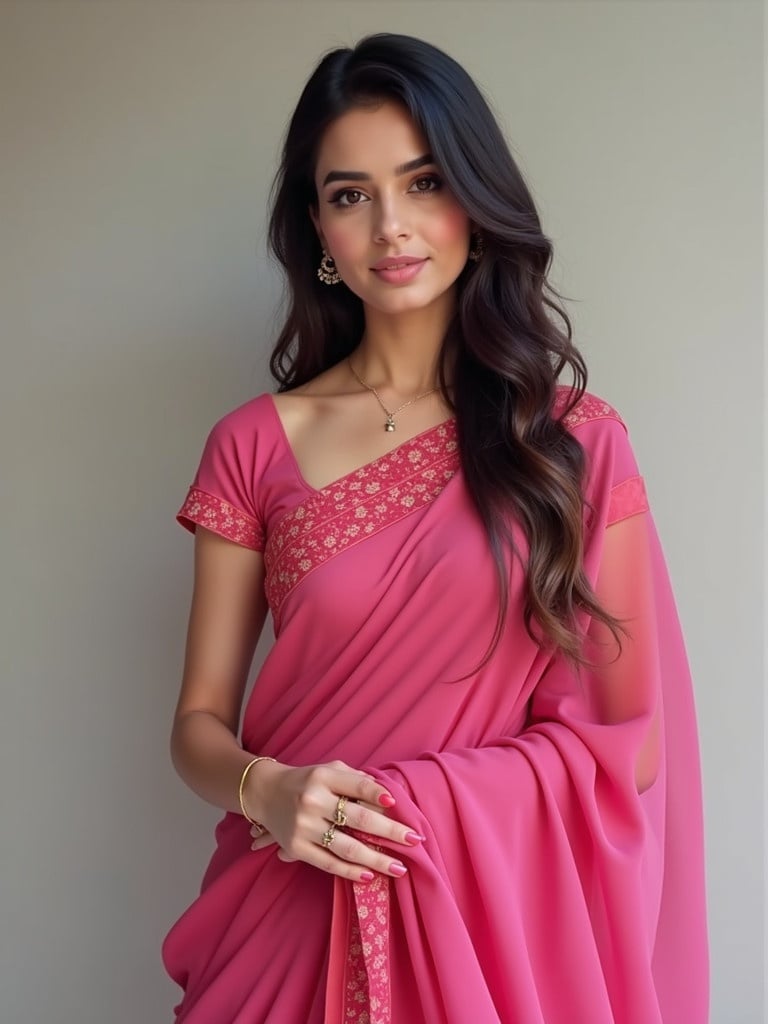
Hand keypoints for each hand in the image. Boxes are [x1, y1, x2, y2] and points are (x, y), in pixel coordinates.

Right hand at [246, 759, 424, 881]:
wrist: (265, 793)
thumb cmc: (307, 781)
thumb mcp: (328, 771)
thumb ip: (355, 781)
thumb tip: (387, 800)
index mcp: (323, 777)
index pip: (358, 785)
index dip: (378, 794)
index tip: (398, 806)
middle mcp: (313, 800)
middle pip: (358, 818)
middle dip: (390, 831)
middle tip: (414, 841)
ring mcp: (303, 826)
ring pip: (347, 846)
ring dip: (376, 859)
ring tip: (399, 868)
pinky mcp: (296, 848)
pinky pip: (328, 863)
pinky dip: (350, 871)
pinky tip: (369, 876)